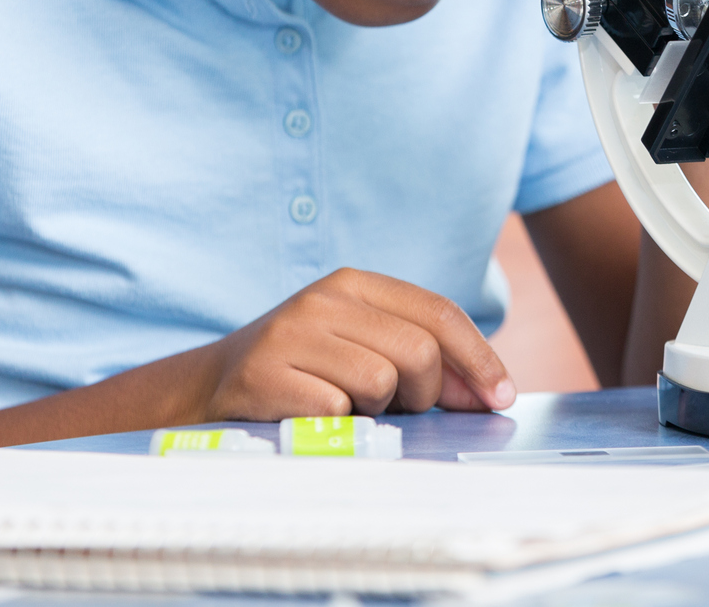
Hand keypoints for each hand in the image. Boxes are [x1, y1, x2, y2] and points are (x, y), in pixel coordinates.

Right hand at [193, 268, 514, 419]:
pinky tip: (314, 415)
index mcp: (354, 283)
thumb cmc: (303, 370)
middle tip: (401, 407)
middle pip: (419, 350)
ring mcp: (290, 334)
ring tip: (347, 405)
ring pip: (381, 381)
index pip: (438, 312)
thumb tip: (486, 392)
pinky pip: (336, 411)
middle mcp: (322, 299)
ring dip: (376, 410)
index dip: (478, 358)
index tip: (500, 396)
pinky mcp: (264, 374)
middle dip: (425, 392)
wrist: (208, 387)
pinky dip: (336, 425)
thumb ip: (422, 358)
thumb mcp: (360, 345)